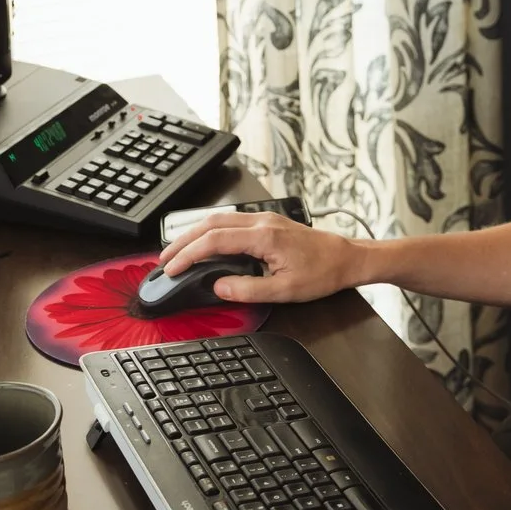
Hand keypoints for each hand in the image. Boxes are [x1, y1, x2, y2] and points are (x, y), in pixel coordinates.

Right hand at [153, 211, 368, 303]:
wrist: (347, 258)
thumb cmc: (322, 273)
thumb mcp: (284, 290)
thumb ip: (247, 289)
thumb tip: (218, 287)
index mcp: (264, 237)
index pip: (214, 241)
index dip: (188, 255)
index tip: (172, 269)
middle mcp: (261, 222)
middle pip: (210, 224)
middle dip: (182, 241)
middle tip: (164, 260)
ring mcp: (264, 219)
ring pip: (219, 219)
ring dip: (194, 234)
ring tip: (177, 252)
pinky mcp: (267, 222)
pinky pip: (231, 221)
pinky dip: (210, 231)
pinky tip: (203, 242)